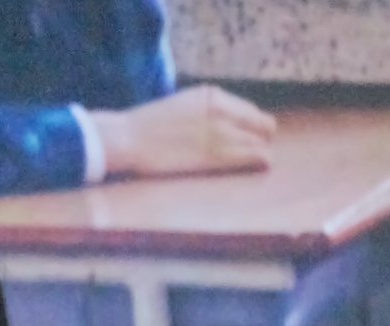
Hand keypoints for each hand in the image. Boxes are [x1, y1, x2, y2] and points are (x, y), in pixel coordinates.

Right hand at [91, 85, 276, 177]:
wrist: (127, 138)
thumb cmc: (146, 127)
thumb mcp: (181, 106)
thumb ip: (205, 111)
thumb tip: (219, 124)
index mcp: (212, 95)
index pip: (250, 111)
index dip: (249, 127)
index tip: (243, 139)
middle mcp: (222, 110)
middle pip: (262, 125)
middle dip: (260, 138)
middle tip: (250, 152)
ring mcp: (220, 132)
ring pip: (260, 142)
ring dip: (258, 152)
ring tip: (251, 163)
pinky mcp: (215, 155)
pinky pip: (254, 156)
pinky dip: (261, 160)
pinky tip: (262, 165)